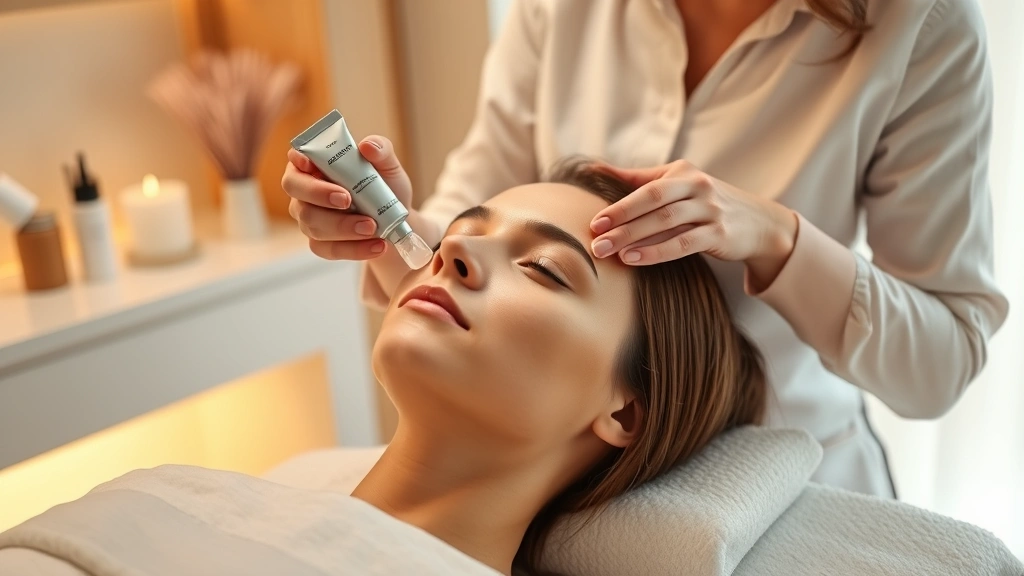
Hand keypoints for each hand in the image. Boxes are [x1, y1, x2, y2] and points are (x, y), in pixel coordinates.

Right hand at [282, 135, 412, 260]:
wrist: (395, 221)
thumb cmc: (384, 186)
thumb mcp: (389, 166)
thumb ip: (381, 150)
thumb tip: (368, 146)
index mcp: (316, 164)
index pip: (296, 157)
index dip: (299, 160)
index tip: (311, 164)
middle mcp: (305, 190)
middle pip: (297, 190)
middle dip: (320, 195)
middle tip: (347, 200)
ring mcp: (309, 218)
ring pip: (312, 223)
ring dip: (344, 227)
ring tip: (374, 227)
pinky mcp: (320, 243)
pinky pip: (328, 249)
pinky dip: (354, 249)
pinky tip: (377, 245)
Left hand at [589, 160, 797, 286]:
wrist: (759, 223)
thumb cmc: (707, 203)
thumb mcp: (680, 184)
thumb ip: (640, 179)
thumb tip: (595, 168)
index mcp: (683, 172)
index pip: (645, 186)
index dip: (619, 203)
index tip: (594, 221)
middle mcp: (698, 186)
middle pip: (653, 201)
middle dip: (621, 220)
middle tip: (595, 238)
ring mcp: (710, 210)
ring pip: (666, 222)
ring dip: (634, 237)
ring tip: (609, 252)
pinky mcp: (719, 234)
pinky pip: (682, 244)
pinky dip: (656, 252)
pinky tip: (634, 259)